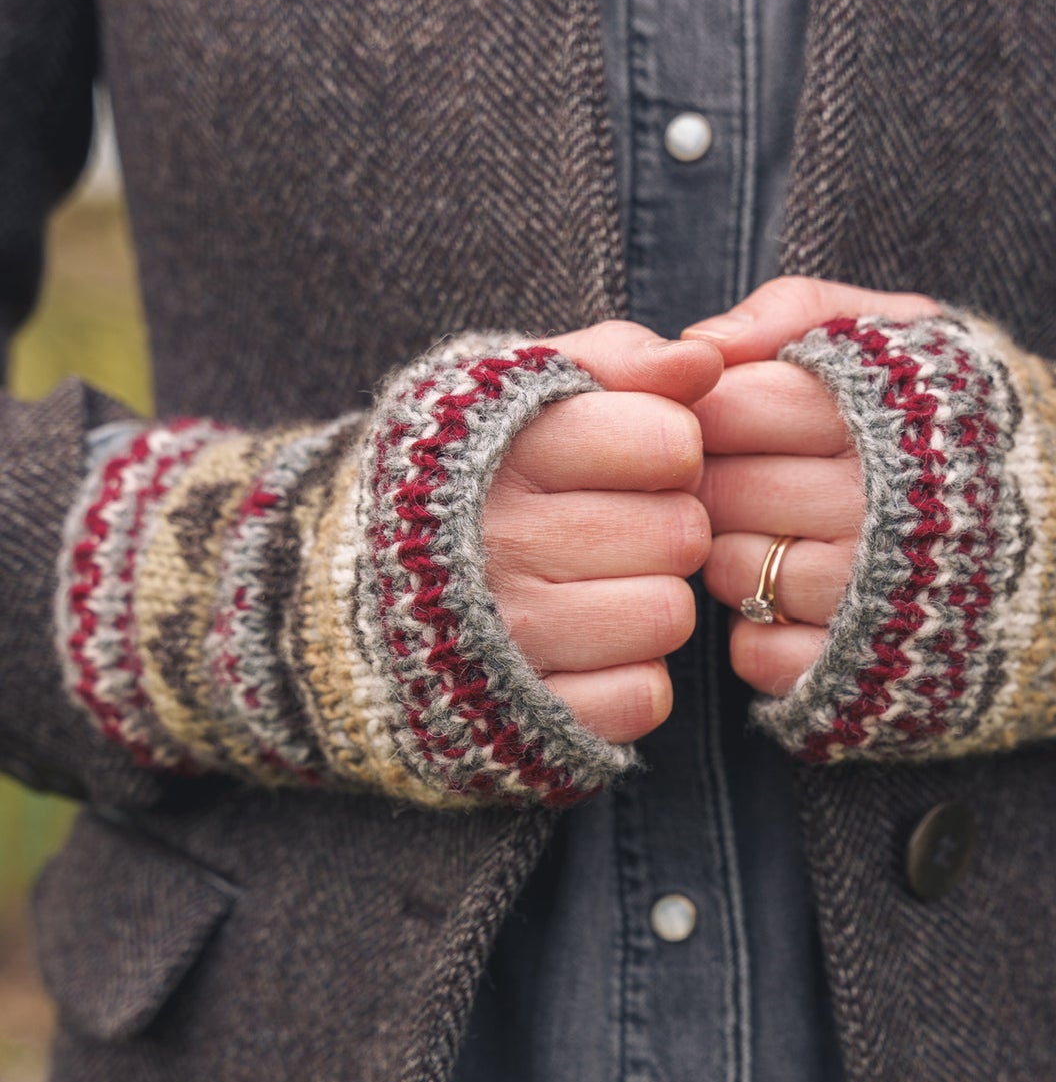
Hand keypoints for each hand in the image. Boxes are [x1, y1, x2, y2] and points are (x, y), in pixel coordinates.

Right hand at [488, 322, 721, 740]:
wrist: (326, 599)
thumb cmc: (456, 480)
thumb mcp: (512, 394)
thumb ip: (612, 359)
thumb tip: (704, 361)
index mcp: (505, 451)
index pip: (669, 442)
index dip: (666, 447)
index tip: (628, 459)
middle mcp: (499, 545)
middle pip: (681, 533)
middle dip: (663, 525)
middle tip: (611, 530)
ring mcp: (507, 642)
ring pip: (668, 616)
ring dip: (649, 603)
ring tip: (594, 588)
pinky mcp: (522, 722)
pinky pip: (645, 697)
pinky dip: (626, 678)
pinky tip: (580, 650)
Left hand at [688, 278, 938, 695]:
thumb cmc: (978, 429)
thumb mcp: (915, 334)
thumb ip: (804, 310)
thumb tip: (696, 347)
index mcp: (893, 419)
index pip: (739, 405)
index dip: (715, 408)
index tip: (729, 413)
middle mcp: (888, 514)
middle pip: (727, 490)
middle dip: (717, 479)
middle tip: (742, 475)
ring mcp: (880, 607)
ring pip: (735, 572)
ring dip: (734, 555)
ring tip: (776, 535)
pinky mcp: (869, 683)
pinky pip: (758, 654)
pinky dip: (757, 631)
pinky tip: (795, 603)